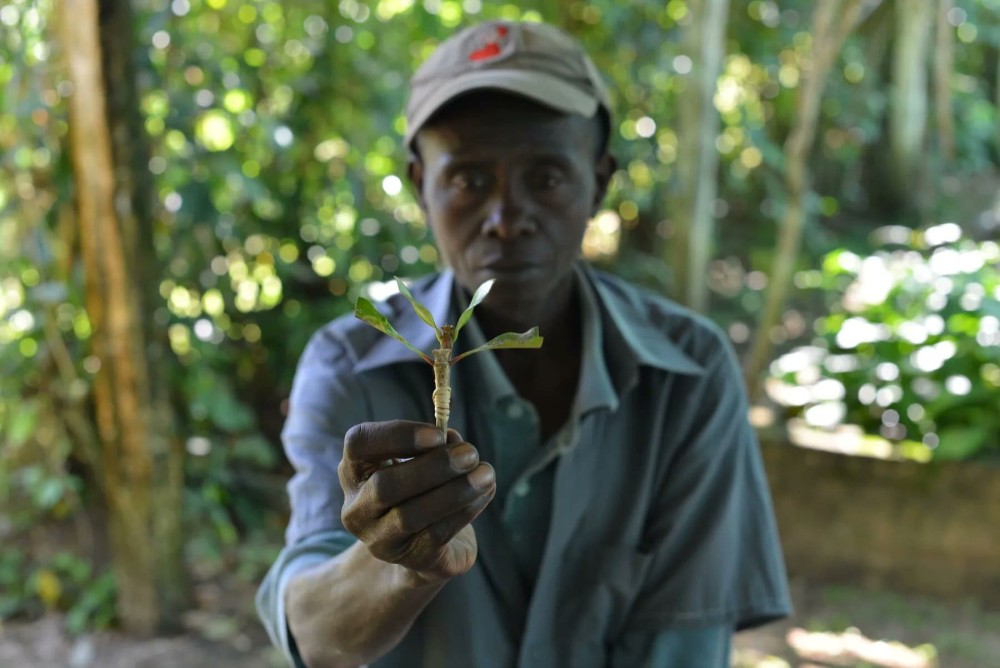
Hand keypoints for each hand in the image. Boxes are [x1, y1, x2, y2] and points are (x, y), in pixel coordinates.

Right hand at [338, 420, 495, 584]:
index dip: (397, 435)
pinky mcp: (408, 560)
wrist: (426, 546)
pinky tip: (484, 494)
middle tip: (470, 453)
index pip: (359, 443)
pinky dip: (464, 511)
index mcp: (355, 470)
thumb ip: (436, 446)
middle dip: (433, 467)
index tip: (438, 433)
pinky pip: (436, 535)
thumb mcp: (425, 461)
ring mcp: (378, 540)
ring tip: (486, 474)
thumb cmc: (423, 489)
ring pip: (410, 516)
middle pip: (384, 485)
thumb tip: (453, 439)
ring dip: (455, 491)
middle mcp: (357, 507)